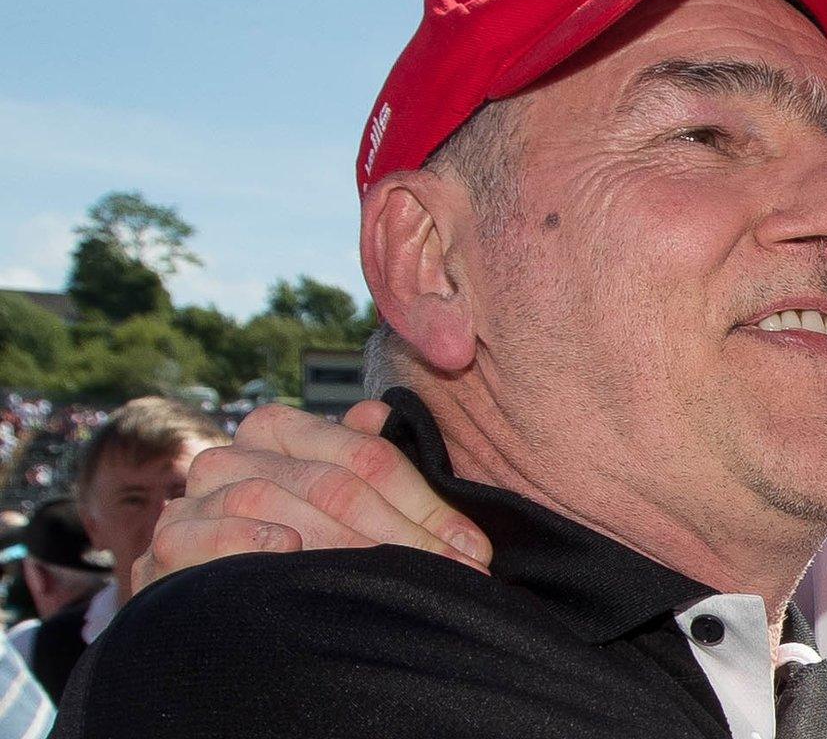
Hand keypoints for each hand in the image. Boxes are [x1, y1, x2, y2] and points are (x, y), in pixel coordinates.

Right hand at [136, 400, 493, 589]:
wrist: (201, 604)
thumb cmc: (285, 545)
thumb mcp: (332, 499)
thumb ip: (362, 457)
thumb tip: (381, 411)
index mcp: (281, 429)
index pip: (366, 455)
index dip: (427, 503)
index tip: (473, 549)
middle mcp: (234, 454)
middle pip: (331, 481)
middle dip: (401, 531)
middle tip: (452, 573)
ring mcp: (193, 497)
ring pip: (273, 498)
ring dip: (340, 540)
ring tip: (387, 572)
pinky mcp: (163, 544)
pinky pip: (200, 531)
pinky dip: (245, 536)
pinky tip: (285, 548)